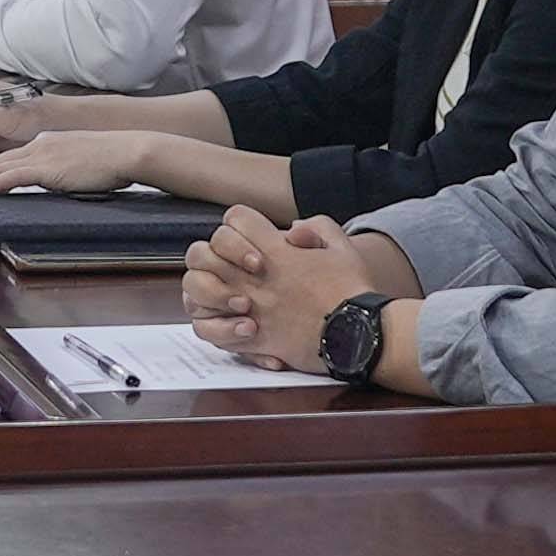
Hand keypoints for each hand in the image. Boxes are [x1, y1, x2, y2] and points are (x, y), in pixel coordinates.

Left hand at [0, 128, 200, 200]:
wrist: (126, 151)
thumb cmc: (113, 158)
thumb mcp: (83, 159)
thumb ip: (67, 167)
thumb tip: (64, 180)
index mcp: (50, 140)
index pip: (16, 153)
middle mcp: (41, 143)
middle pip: (1, 158)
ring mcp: (42, 154)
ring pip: (0, 165)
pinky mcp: (45, 168)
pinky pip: (10, 176)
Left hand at [191, 212, 380, 375]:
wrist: (358, 333)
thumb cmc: (352, 290)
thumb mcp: (341, 246)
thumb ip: (317, 227)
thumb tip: (292, 230)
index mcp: (276, 251)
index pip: (235, 218)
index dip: (240, 223)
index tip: (254, 237)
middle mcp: (255, 276)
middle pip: (203, 251)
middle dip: (213, 254)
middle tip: (232, 266)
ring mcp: (249, 307)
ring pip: (196, 288)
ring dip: (206, 288)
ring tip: (228, 295)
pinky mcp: (250, 338)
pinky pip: (208, 329)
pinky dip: (213, 326)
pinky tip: (232, 323)